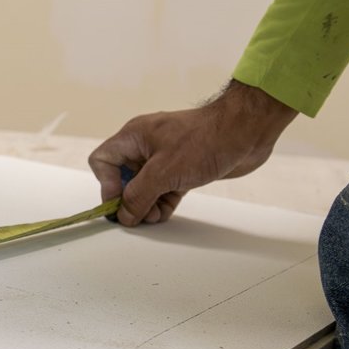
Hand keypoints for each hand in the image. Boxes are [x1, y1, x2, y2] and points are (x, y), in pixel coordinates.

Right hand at [89, 81, 296, 225]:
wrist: (246, 132)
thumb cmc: (205, 141)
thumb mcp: (163, 171)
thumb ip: (138, 195)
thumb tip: (124, 214)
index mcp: (134, 137)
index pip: (102, 161)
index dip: (106, 184)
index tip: (120, 203)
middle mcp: (145, 147)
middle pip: (122, 179)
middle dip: (128, 200)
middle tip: (139, 216)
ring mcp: (164, 158)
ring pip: (143, 188)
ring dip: (145, 206)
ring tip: (155, 215)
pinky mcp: (182, 170)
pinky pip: (162, 191)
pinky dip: (161, 204)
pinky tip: (165, 213)